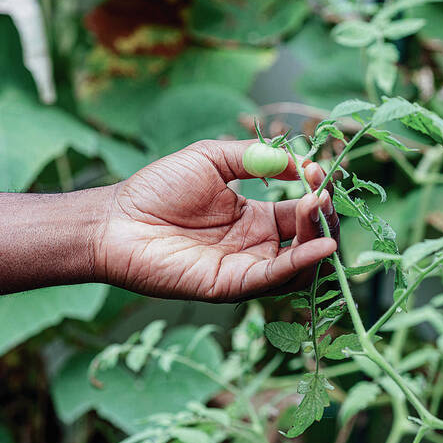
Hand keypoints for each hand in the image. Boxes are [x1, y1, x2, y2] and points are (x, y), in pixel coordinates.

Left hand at [94, 139, 339, 301]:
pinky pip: (275, 277)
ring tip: (316, 205)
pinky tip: (320, 243)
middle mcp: (256, 246)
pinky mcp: (232, 285)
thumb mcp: (212, 158)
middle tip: (323, 192)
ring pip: (301, 265)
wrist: (118, 220)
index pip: (302, 212)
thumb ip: (255, 157)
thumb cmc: (158, 188)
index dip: (316, 193)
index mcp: (254, 218)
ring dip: (317, 236)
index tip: (318, 171)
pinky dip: (302, 262)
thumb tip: (299, 162)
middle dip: (324, 217)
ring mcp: (246, 267)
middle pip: (309, 240)